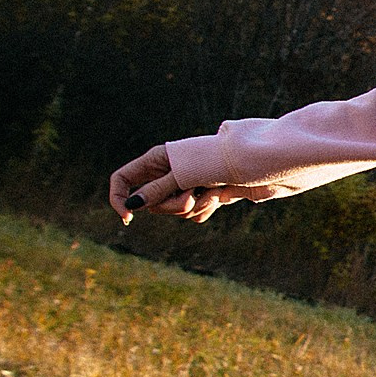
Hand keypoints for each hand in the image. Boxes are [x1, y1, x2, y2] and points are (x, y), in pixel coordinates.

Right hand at [108, 144, 245, 224]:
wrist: (257, 164)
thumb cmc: (217, 160)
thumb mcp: (183, 175)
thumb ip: (157, 190)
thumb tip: (133, 204)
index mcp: (157, 160)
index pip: (123, 179)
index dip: (118, 197)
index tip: (128, 217)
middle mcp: (168, 173)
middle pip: (151, 203)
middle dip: (172, 205)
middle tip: (192, 194)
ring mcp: (186, 186)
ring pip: (175, 211)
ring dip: (195, 206)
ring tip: (212, 190)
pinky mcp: (204, 196)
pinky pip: (194, 215)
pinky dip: (207, 208)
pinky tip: (221, 195)